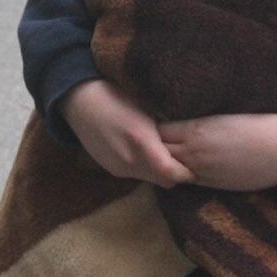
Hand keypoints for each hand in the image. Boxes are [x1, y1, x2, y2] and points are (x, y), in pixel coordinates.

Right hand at [62, 80, 188, 185]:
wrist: (81, 101)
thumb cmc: (118, 96)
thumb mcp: (147, 109)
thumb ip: (166, 130)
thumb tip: (189, 142)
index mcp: (142, 141)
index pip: (171, 173)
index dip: (186, 173)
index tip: (194, 166)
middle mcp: (129, 160)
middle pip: (163, 181)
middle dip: (175, 174)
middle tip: (184, 161)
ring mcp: (118, 167)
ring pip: (150, 180)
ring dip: (159, 172)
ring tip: (165, 154)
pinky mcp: (111, 169)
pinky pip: (135, 175)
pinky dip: (144, 169)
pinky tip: (145, 153)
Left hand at [158, 113, 276, 191]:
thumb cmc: (258, 125)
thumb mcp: (222, 118)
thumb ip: (199, 124)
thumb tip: (183, 125)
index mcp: (196, 129)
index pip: (159, 130)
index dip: (155, 129)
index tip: (156, 126)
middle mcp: (193, 152)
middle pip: (158, 152)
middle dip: (154, 148)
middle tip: (154, 144)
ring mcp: (202, 171)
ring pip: (169, 169)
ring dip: (166, 163)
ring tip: (165, 157)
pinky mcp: (212, 184)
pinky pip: (186, 180)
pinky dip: (181, 174)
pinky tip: (184, 168)